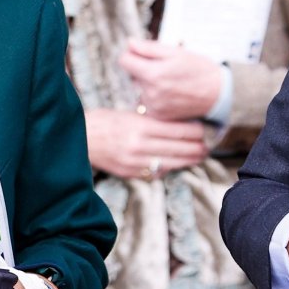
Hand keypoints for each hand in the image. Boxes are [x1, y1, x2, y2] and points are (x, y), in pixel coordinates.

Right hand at [85, 107, 207, 180]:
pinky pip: (155, 173)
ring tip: (199, 157)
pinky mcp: (129, 173)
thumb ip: (151, 121)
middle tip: (209, 145)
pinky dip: (169, 169)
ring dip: (188, 160)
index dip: (196, 131)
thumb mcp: (128, 115)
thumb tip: (174, 125)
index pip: (179, 130)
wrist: (79, 139)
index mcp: (141, 126)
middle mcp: (140, 146)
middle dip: (197, 147)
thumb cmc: (103, 122)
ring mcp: (135, 162)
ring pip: (171, 163)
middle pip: (179, 148)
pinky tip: (177, 165)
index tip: (206, 128)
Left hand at [120, 39, 222, 121]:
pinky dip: (153, 97)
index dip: (131, 54)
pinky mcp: (157, 116)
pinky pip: (146, 102)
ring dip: (148, 84)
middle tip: (164, 68)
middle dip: (142, 69)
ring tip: (169, 81)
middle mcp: (150, 92)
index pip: (124, 61)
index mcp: (153, 73)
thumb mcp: (176, 52)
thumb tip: (130, 43)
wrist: (217, 94)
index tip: (140, 53)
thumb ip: (149, 48)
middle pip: (131, 75)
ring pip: (139, 89)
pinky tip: (169, 93)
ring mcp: (153, 106)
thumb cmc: (199, 70)